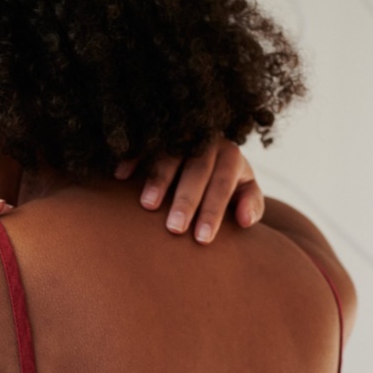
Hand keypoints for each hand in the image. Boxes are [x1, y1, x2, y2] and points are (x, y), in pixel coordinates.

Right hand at [114, 138, 263, 242]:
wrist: (209, 151)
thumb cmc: (227, 181)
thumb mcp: (245, 190)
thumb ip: (251, 204)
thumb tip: (245, 220)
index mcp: (231, 156)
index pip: (222, 184)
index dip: (213, 212)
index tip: (203, 239)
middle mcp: (207, 141)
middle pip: (197, 170)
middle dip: (186, 200)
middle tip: (175, 229)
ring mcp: (180, 135)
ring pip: (170, 155)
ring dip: (158, 179)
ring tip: (148, 206)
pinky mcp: (158, 134)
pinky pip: (144, 144)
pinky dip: (132, 159)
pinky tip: (120, 177)